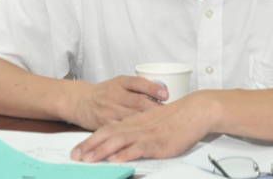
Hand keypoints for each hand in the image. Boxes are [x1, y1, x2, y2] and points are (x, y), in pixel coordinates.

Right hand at [67, 75, 168, 129]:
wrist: (81, 101)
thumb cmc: (106, 92)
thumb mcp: (121, 82)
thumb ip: (139, 86)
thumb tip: (163, 93)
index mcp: (120, 82)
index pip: (138, 83)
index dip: (153, 88)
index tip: (166, 94)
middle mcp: (115, 94)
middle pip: (137, 102)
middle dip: (155, 108)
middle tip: (170, 113)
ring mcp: (109, 110)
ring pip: (131, 116)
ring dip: (148, 121)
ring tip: (161, 124)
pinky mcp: (105, 124)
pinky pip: (121, 128)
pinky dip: (134, 131)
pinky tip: (145, 134)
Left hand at [70, 90, 216, 162]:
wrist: (196, 111)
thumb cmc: (178, 118)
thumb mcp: (154, 121)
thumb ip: (139, 129)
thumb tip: (125, 142)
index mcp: (135, 121)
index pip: (107, 129)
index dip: (91, 140)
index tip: (78, 149)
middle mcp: (137, 126)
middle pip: (108, 134)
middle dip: (89, 146)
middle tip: (75, 156)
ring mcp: (147, 134)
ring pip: (118, 141)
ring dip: (101, 151)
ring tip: (89, 160)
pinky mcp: (158, 142)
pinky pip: (138, 148)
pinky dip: (125, 154)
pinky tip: (116, 160)